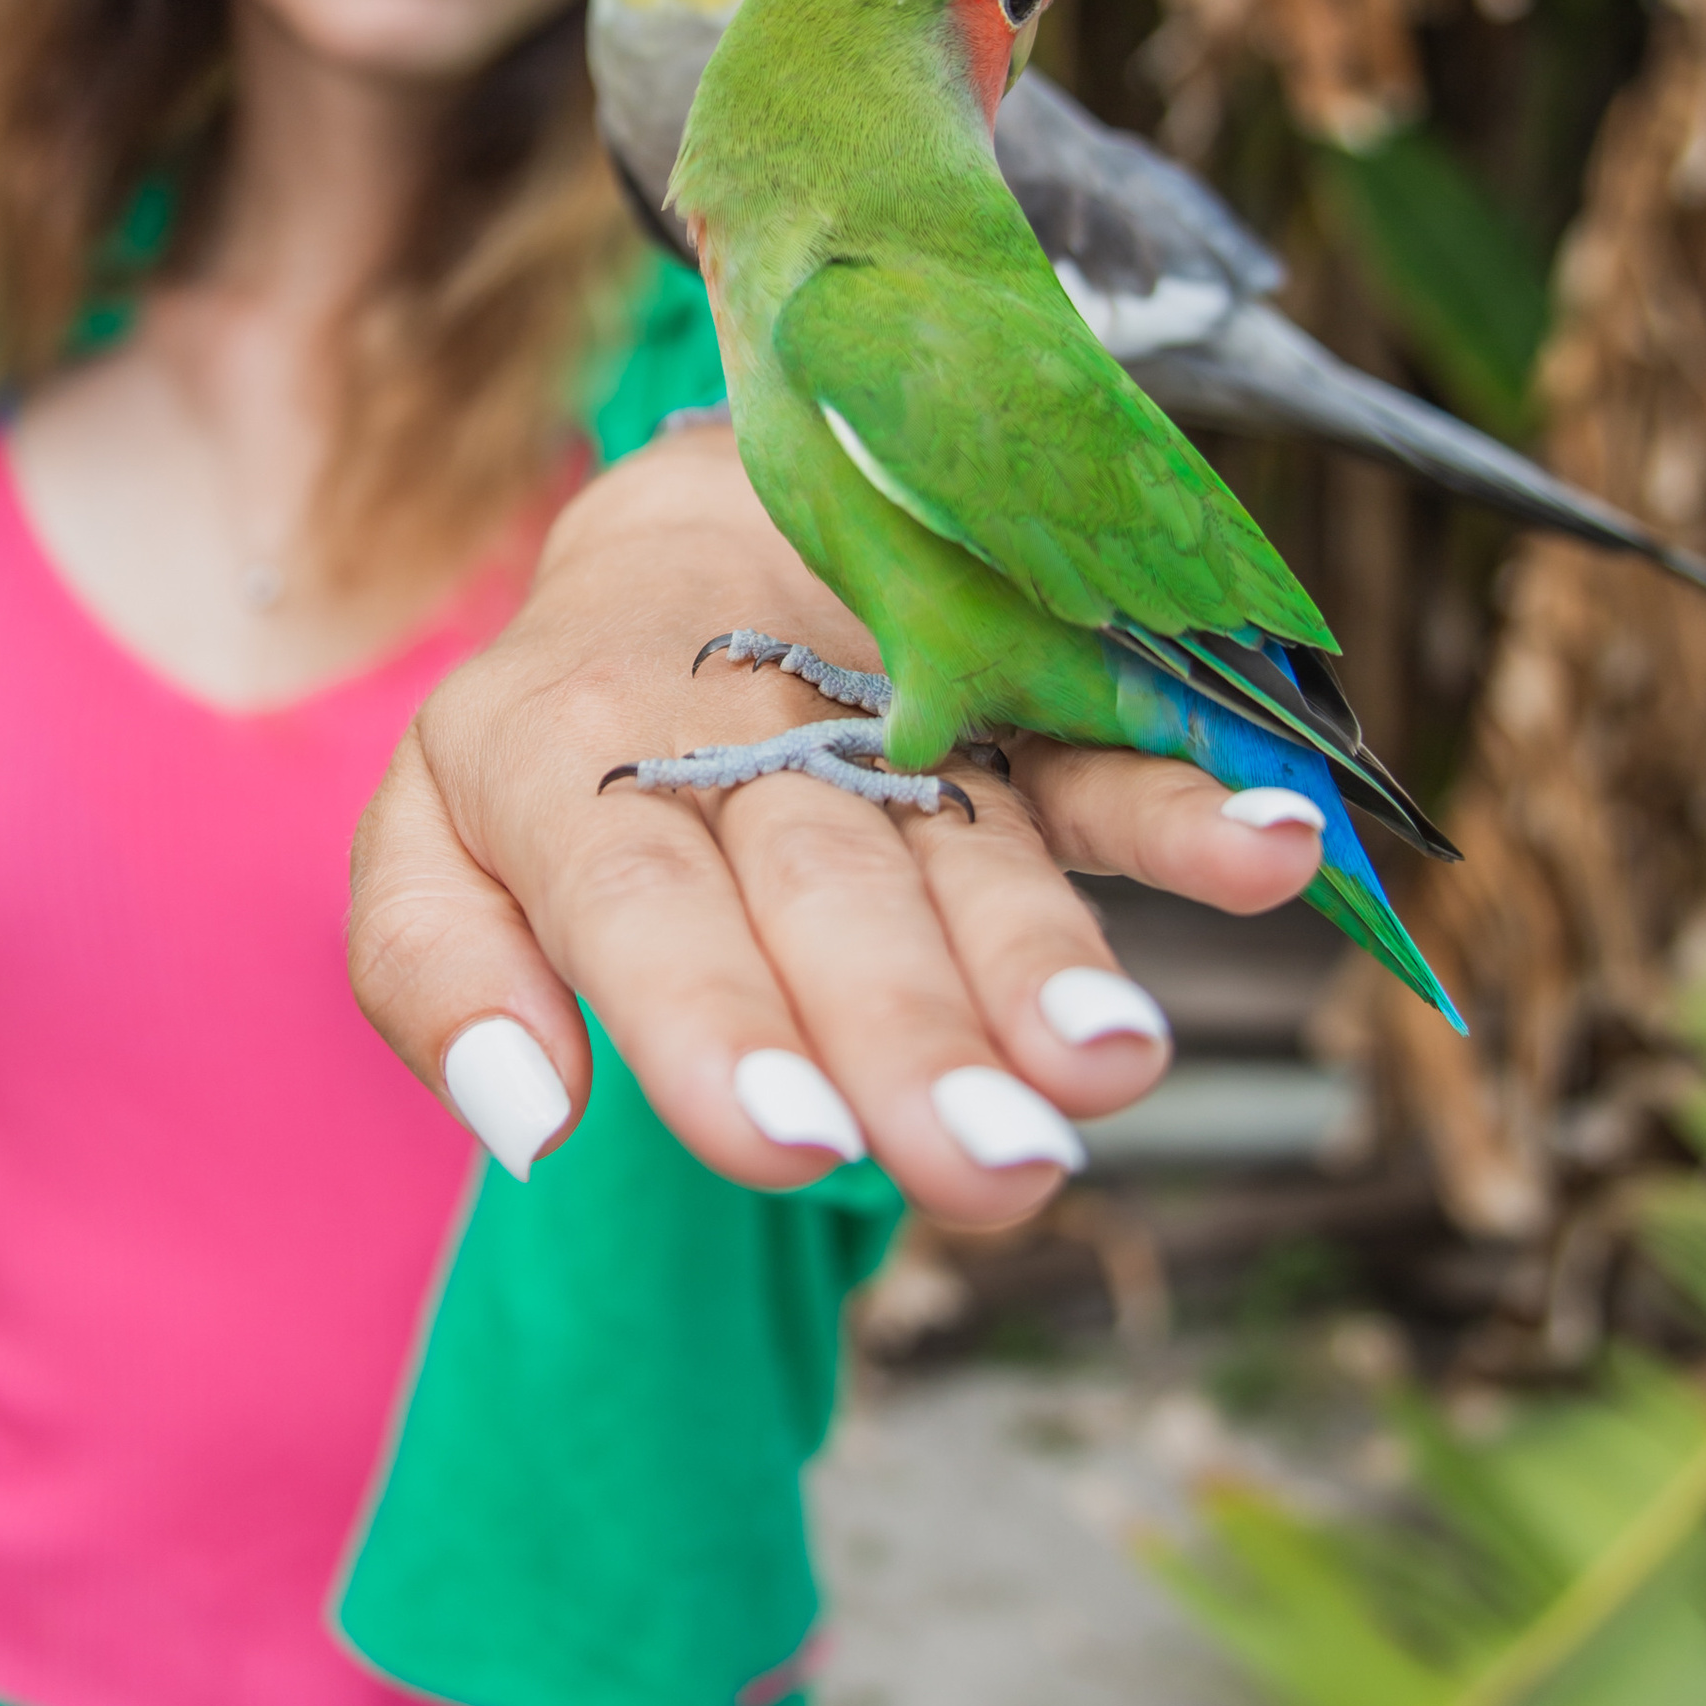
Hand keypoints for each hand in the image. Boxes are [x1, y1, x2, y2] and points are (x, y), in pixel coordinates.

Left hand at [350, 422, 1326, 1231]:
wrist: (695, 536)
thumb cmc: (553, 742)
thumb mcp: (433, 832)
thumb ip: (436, 966)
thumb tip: (520, 1119)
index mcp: (574, 759)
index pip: (641, 901)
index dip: (717, 1016)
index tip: (793, 1147)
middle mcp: (744, 735)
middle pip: (829, 892)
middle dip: (909, 1032)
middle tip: (988, 1169)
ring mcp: (896, 713)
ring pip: (971, 841)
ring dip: (1048, 953)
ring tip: (1113, 1063)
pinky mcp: (1017, 700)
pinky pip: (1104, 738)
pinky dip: (1188, 792)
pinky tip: (1273, 848)